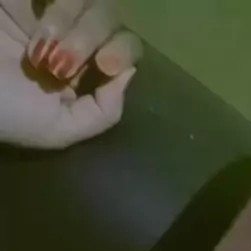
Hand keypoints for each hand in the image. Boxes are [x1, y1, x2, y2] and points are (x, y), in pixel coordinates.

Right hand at [0, 1, 141, 148]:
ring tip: (37, 47)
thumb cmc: (4, 112)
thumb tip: (130, 74)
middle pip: (110, 14)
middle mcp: (69, 37)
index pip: (125, 46)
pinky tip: (34, 9)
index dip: (124, 50)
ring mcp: (44, 7)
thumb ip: (102, 113)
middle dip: (91, 36)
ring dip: (67, 18)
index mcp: (81, 73)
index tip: (106, 64)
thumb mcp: (57, 130)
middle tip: (63, 59)